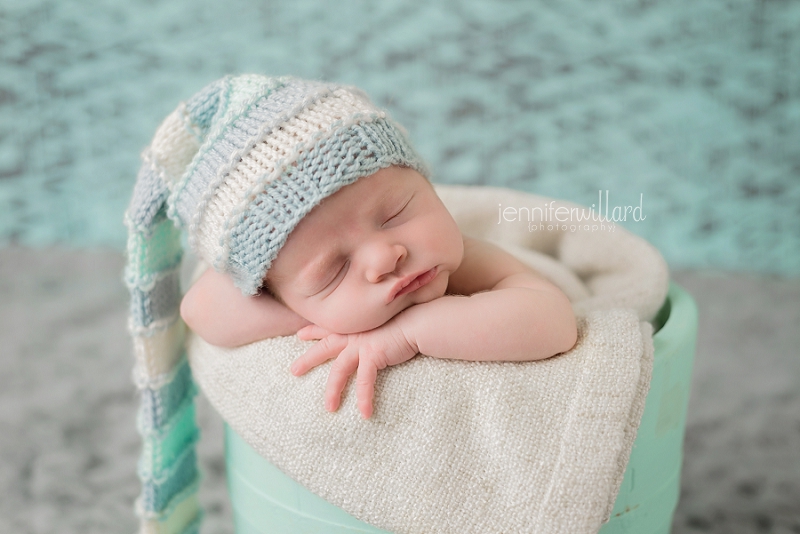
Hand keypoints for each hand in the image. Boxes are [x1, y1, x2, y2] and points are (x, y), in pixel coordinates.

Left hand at [291, 320, 418, 418]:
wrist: (419, 321)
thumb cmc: (406, 321)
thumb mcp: (383, 324)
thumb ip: (374, 330)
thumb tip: (375, 336)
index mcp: (355, 327)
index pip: (329, 329)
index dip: (314, 331)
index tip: (300, 334)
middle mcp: (354, 335)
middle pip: (325, 348)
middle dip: (308, 359)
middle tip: (293, 370)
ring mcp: (362, 345)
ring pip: (339, 370)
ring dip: (333, 390)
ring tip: (329, 408)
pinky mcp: (373, 355)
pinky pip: (365, 381)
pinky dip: (365, 398)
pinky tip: (365, 414)